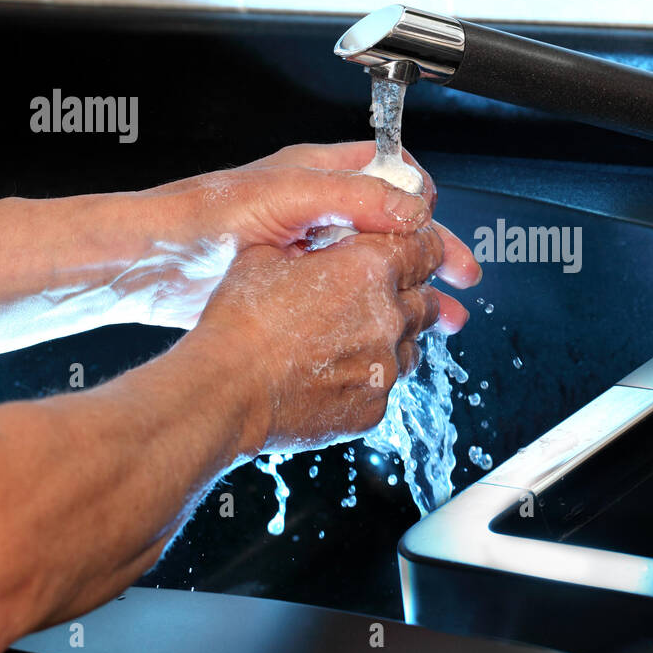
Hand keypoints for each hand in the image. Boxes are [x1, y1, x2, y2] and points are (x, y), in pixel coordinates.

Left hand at [136, 143, 480, 330]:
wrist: (148, 268)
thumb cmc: (202, 223)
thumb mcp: (286, 198)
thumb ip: (352, 196)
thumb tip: (413, 205)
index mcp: (320, 172)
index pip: (393, 174)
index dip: (423, 200)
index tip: (440, 230)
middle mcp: (319, 206)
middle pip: (395, 224)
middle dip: (434, 251)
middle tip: (463, 278)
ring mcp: (308, 246)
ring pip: (377, 262)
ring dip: (414, 287)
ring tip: (446, 317)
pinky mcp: (294, 283)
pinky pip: (351, 291)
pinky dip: (380, 307)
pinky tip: (393, 329)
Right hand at [197, 226, 445, 453]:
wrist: (226, 390)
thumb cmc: (240, 322)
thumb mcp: (266, 257)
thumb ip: (309, 246)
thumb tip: (315, 245)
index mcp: (369, 269)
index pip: (426, 249)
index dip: (425, 248)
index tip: (422, 252)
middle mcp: (389, 317)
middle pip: (426, 301)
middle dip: (413, 296)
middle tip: (391, 297)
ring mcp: (386, 366)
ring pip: (411, 346)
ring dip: (395, 339)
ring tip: (357, 339)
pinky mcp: (374, 407)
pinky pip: (385, 386)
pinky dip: (370, 378)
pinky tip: (337, 375)